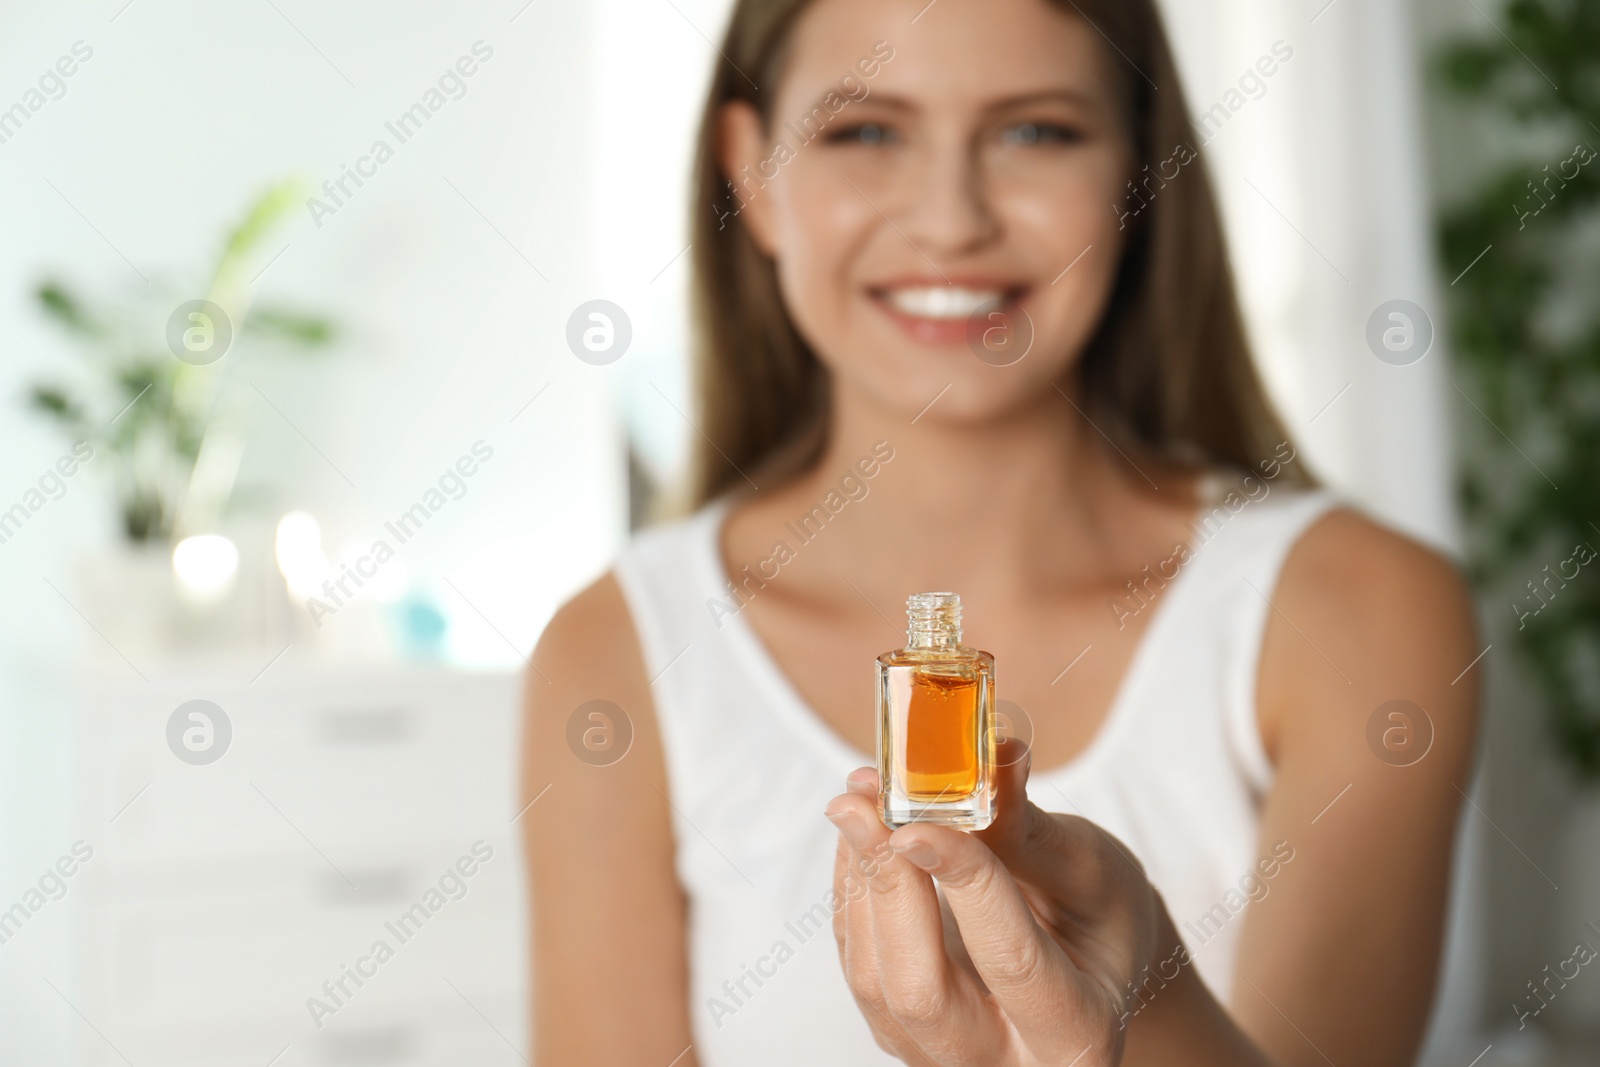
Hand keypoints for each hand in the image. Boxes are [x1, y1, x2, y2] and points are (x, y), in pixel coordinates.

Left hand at [823, 739, 1165, 1065]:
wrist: (1085, 964)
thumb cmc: (1100, 917)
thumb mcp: (1089, 869)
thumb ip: (1031, 826)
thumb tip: (994, 753)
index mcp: (1076, 1035)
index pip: (1011, 960)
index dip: (962, 883)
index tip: (919, 819)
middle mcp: (1006, 1065)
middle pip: (921, 992)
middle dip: (887, 888)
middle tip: (864, 802)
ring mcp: (941, 1058)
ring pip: (875, 982)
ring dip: (858, 882)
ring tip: (857, 799)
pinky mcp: (899, 1033)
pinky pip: (858, 967)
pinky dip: (852, 892)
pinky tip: (861, 834)